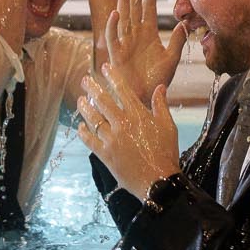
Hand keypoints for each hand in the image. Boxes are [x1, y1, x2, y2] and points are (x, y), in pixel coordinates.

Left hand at [75, 52, 178, 195]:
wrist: (158, 180)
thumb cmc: (166, 153)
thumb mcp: (168, 126)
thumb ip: (161, 105)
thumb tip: (159, 87)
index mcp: (138, 115)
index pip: (122, 91)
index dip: (112, 77)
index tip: (104, 68)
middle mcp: (122, 124)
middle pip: (103, 101)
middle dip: (92, 88)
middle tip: (85, 80)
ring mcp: (111, 140)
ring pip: (93, 119)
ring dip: (85, 108)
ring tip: (80, 100)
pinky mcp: (105, 155)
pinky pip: (89, 140)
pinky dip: (83, 132)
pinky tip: (81, 127)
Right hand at [106, 0, 188, 92]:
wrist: (146, 97)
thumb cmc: (158, 79)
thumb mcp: (171, 59)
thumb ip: (176, 42)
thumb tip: (184, 24)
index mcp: (149, 33)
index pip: (149, 6)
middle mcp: (136, 34)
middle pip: (134, 6)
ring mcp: (125, 42)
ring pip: (123, 17)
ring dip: (123, 1)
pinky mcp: (116, 53)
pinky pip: (113, 37)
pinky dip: (113, 25)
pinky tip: (116, 13)